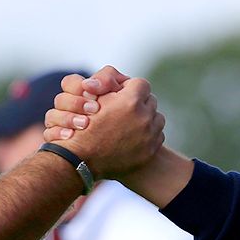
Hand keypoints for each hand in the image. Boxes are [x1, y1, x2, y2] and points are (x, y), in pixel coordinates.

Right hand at [43, 66, 163, 179]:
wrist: (82, 159)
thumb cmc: (84, 125)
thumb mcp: (91, 96)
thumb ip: (108, 80)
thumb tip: (122, 80)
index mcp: (131, 101)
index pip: (141, 84)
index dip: (129, 88)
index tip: (121, 95)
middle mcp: (144, 117)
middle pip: (150, 100)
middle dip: (139, 103)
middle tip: (125, 110)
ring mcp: (149, 135)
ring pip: (157, 118)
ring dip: (146, 118)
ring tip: (130, 123)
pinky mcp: (151, 150)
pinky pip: (157, 135)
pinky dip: (148, 134)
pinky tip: (133, 137)